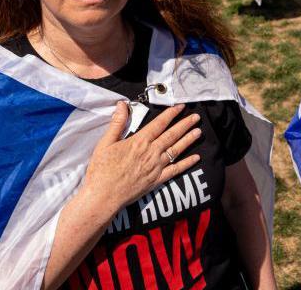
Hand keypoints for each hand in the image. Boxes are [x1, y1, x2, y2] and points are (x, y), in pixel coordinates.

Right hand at [80, 103, 201, 208]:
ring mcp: (156, 167)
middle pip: (172, 135)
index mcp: (139, 141)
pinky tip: (196, 158)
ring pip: (176, 150)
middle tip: (196, 116)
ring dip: (188, 140)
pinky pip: (176, 170)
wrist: (104, 196)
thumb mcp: (105, 143)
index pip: (159, 124)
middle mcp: (151, 152)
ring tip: (199, 131)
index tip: (181, 107)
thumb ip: (117, 123)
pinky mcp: (157, 180)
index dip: (171, 114)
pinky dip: (187, 163)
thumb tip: (122, 104)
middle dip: (185, 124)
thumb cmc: (101, 169)